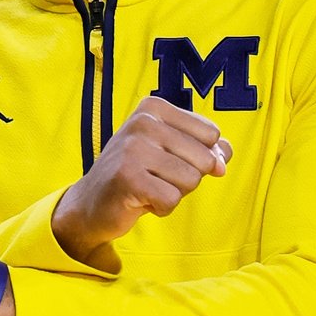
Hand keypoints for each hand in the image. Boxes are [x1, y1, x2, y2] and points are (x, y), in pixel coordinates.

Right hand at [53, 96, 231, 268]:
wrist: (92, 202)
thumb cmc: (140, 174)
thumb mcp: (173, 153)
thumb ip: (207, 150)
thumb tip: (222, 162)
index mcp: (155, 107)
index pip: (212, 134)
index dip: (200, 157)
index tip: (169, 160)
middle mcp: (143, 121)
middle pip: (205, 159)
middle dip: (188, 178)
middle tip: (157, 178)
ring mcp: (133, 148)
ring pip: (191, 180)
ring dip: (174, 194)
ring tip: (149, 188)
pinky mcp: (128, 177)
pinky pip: (171, 199)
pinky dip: (162, 208)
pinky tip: (141, 200)